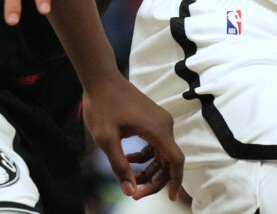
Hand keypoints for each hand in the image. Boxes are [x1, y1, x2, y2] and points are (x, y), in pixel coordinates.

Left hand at [83, 75, 183, 199]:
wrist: (100, 78)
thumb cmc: (102, 105)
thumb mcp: (106, 140)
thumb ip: (120, 166)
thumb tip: (130, 191)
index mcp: (157, 129)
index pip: (176, 161)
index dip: (175, 181)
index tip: (169, 198)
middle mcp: (164, 124)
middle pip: (168, 160)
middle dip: (154, 179)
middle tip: (134, 193)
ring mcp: (159, 120)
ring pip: (161, 153)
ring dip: (149, 169)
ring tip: (131, 180)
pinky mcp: (152, 118)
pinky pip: (155, 143)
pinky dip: (146, 156)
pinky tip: (129, 160)